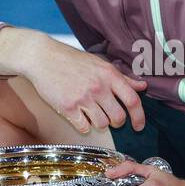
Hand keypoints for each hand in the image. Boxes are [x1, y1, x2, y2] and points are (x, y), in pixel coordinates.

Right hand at [14, 35, 147, 134]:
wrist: (42, 58)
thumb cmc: (72, 60)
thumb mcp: (100, 64)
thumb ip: (122, 77)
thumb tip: (142, 86)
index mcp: (109, 75)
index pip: (133, 100)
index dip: (139, 117)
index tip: (138, 126)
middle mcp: (98, 87)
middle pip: (119, 117)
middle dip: (117, 123)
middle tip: (111, 119)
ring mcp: (83, 98)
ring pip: (102, 124)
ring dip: (100, 124)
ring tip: (92, 114)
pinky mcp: (68, 107)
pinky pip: (84, 127)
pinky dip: (84, 126)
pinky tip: (80, 117)